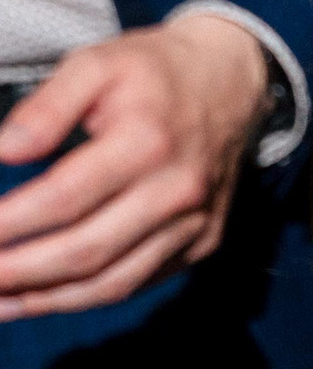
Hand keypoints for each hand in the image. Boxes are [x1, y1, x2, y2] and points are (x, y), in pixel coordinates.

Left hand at [0, 17, 267, 317]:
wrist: (233, 84)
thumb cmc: (154, 72)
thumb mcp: (93, 64)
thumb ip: (45, 107)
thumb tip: (4, 152)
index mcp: (146, 143)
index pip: (64, 199)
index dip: (10, 224)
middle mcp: (176, 193)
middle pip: (87, 251)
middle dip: (20, 273)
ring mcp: (195, 225)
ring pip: (114, 281)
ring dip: (49, 299)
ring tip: (1, 304)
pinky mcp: (203, 243)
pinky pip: (139, 282)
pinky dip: (88, 297)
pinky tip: (46, 296)